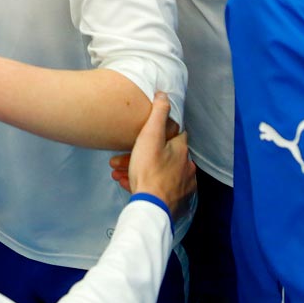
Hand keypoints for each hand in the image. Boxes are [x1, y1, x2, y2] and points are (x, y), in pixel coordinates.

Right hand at [122, 92, 195, 216]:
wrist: (151, 208)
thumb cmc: (150, 171)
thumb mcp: (150, 137)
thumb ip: (158, 114)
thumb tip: (164, 94)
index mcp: (182, 150)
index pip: (175, 133)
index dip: (158, 131)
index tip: (144, 133)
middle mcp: (186, 167)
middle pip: (161, 155)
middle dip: (139, 154)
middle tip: (118, 159)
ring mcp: (182, 186)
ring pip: (156, 171)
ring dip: (137, 169)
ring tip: (117, 172)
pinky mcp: (175, 201)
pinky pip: (157, 187)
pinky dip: (143, 183)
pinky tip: (127, 183)